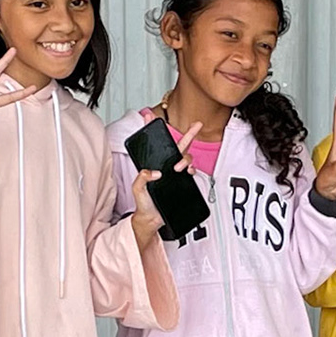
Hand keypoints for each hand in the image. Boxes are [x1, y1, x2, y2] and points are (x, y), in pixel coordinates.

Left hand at [129, 120, 201, 246]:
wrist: (152, 219)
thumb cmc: (144, 204)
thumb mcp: (138, 189)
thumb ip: (142, 178)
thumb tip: (155, 172)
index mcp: (154, 164)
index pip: (154, 144)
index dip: (152, 130)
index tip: (149, 117)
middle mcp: (166, 166)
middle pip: (179, 145)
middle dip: (189, 134)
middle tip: (197, 124)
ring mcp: (176, 173)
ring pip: (186, 157)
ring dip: (185, 159)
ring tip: (178, 167)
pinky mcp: (183, 182)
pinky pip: (191, 171)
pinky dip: (191, 169)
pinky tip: (187, 172)